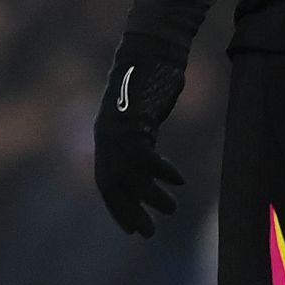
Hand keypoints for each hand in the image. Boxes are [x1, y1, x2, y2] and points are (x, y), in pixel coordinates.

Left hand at [92, 38, 186, 237]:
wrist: (151, 50)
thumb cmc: (151, 82)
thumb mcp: (144, 116)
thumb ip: (143, 139)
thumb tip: (151, 163)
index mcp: (105, 138)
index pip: (105, 182)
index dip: (117, 207)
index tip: (131, 228)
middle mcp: (105, 137)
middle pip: (113, 184)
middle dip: (129, 211)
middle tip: (148, 233)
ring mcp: (116, 129)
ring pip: (129, 174)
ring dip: (149, 195)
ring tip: (171, 209)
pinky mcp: (131, 121)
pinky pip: (144, 156)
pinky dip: (161, 171)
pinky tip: (178, 181)